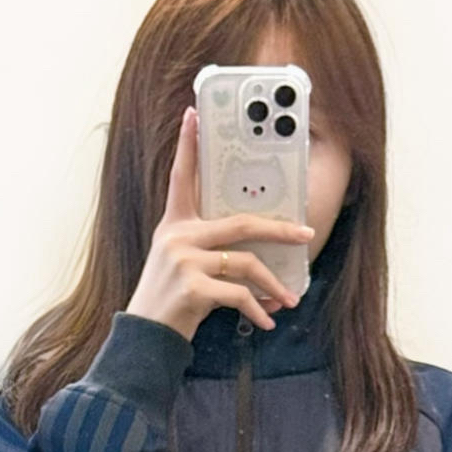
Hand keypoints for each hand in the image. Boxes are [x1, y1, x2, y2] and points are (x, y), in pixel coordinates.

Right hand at [126, 106, 314, 339]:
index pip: (181, 177)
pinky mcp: (193, 290)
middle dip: (279, 230)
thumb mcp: (178, 263)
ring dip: (272, 284)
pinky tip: (268, 322)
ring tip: (290, 299)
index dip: (187, 145)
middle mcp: (178, 237)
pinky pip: (239, 296)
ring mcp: (184, 262)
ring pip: (246, 263)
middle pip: (240, 222)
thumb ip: (206, 247)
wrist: (145, 337)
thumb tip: (253, 251)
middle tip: (306, 234)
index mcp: (174, 225)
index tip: (193, 113)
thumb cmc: (169, 300)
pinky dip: (257, 310)